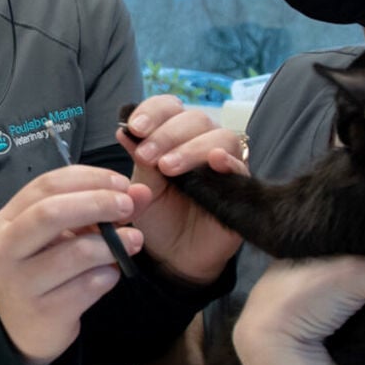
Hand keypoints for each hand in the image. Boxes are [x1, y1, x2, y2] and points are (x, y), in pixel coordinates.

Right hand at [0, 165, 146, 364]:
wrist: (24, 330)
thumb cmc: (43, 271)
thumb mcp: (62, 235)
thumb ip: (99, 209)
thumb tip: (140, 192)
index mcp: (6, 220)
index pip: (45, 185)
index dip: (88, 178)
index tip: (121, 183)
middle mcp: (4, 249)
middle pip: (51, 212)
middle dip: (97, 203)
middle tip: (128, 205)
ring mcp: (20, 283)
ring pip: (75, 252)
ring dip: (113, 243)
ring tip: (133, 241)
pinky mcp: (43, 312)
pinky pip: (88, 286)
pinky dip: (109, 274)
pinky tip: (112, 273)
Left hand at [118, 95, 245, 283]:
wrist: (174, 257)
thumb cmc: (157, 218)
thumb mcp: (139, 188)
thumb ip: (137, 159)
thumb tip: (123, 130)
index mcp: (175, 136)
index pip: (170, 107)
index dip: (154, 111)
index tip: (134, 127)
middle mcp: (201, 143)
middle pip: (195, 118)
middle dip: (167, 133)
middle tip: (146, 156)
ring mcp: (224, 164)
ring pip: (220, 137)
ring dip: (191, 147)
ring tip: (167, 168)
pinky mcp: (241, 188)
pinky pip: (241, 166)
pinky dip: (228, 161)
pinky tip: (214, 161)